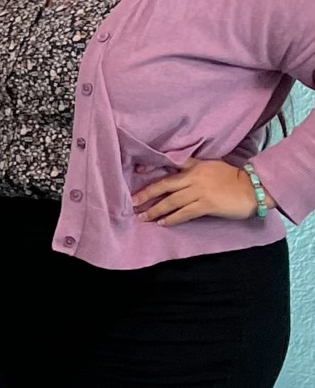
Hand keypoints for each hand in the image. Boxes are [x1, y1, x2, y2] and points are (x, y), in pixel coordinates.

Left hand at [134, 160, 259, 224]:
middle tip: (132, 202)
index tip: (137, 171)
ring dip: (155, 210)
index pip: (170, 164)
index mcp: (196, 166)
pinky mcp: (206, 204)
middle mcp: (194, 177)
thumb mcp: (213, 166)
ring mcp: (200, 191)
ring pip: (171, 201)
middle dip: (146, 194)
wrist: (254, 189)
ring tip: (143, 216)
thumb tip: (177, 177)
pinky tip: (162, 223)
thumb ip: (194, 168)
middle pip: (164, 185)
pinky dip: (172, 218)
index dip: (152, 168)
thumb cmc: (234, 179)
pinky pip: (184, 213)